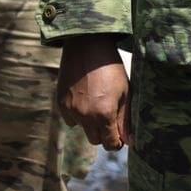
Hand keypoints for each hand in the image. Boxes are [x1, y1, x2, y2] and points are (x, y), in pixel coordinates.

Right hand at [57, 34, 130, 150]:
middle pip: (95, 140)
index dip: (117, 142)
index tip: (120, 136)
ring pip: (83, 130)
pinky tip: (84, 98)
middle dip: (104, 133)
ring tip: (97, 103)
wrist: (87, 46)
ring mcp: (71, 110)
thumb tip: (129, 140)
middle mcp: (86, 116)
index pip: (111, 144)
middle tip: (110, 117)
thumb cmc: (112, 68)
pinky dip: (77, 115)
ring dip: (90, 124)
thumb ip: (125, 119)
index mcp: (105, 114)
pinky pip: (71, 119)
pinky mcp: (61, 104)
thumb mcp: (125, 92)